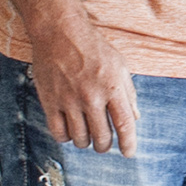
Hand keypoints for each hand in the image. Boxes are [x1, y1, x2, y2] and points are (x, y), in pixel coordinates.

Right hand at [30, 18, 139, 154]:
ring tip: (87, 136)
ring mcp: (69, 100)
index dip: (128, 143)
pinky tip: (69, 131)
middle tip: (103, 144)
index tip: (128, 153)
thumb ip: (128, 93)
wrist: (59, 32)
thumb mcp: (120, 65)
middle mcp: (92, 96)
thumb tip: (135, 118)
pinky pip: (58, 132)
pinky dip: (65, 137)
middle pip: (102, 137)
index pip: (125, 124)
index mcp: (113, 87)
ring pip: (80, 139)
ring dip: (85, 142)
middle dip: (104, 145)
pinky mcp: (50, 101)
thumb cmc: (93, 47)